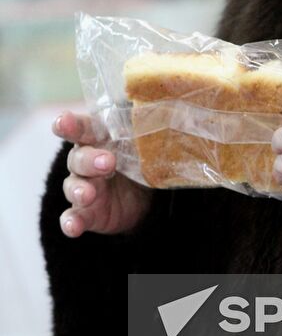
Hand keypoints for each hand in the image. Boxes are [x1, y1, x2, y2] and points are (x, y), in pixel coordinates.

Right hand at [53, 110, 151, 237]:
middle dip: (90, 160)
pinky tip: (73, 227)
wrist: (144, 196)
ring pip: (73, 186)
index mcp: (98, 139)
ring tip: (88, 195)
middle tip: (108, 163)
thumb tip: (164, 109)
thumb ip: (144, 130)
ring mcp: (83, 187)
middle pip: (79, 158)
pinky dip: (71, 222)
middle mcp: (84, 161)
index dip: (72, 125)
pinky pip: (72, 216)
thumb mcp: (143, 143)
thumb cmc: (138, 157)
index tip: (63, 122)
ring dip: (79, 190)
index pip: (84, 128)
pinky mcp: (86, 213)